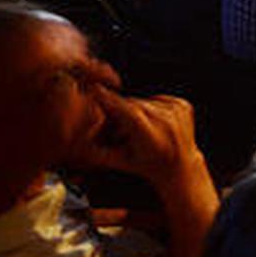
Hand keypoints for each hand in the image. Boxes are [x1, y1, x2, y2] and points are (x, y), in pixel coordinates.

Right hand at [75, 90, 206, 192]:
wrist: (179, 165)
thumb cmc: (148, 166)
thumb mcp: (120, 161)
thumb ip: (96, 150)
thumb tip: (72, 142)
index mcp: (152, 138)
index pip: (127, 112)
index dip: (110, 101)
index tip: (95, 90)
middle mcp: (167, 123)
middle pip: (132, 106)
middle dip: (119, 112)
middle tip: (115, 126)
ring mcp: (177, 113)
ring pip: (142, 101)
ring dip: (134, 110)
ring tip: (135, 128)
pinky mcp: (183, 105)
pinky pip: (156, 98)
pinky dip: (149, 107)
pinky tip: (151, 122)